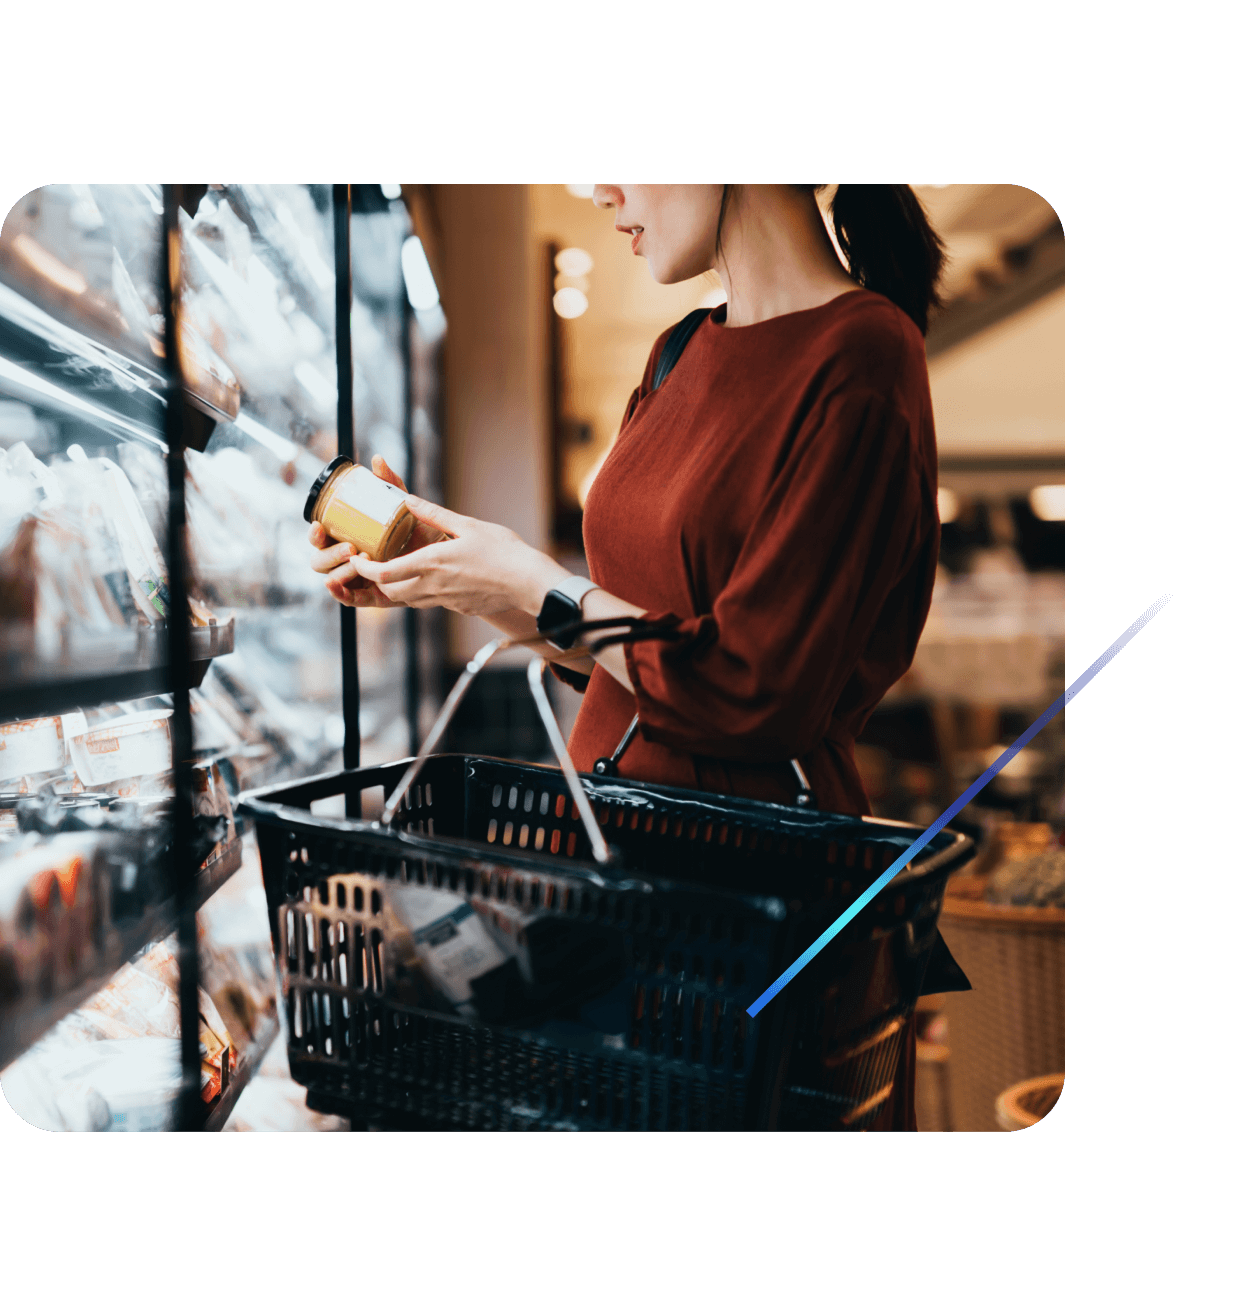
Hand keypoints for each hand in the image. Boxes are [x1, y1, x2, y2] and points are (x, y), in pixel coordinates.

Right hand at [308, 456, 407, 608]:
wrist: (445, 556)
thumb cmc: (419, 531)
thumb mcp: (404, 508)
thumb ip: (391, 485)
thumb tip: (378, 461)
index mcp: (348, 538)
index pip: (321, 537)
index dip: (315, 533)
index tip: (319, 525)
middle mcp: (349, 559)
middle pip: (321, 560)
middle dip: (329, 554)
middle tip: (350, 548)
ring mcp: (359, 579)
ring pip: (334, 578)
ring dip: (340, 570)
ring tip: (357, 561)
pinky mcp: (372, 596)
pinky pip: (351, 599)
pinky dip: (340, 594)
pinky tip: (335, 586)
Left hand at [348, 496, 566, 616]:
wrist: (529, 583)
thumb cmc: (503, 552)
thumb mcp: (467, 525)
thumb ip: (434, 514)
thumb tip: (408, 500)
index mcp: (432, 564)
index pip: (384, 574)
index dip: (364, 570)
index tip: (357, 560)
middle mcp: (434, 586)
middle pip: (391, 592)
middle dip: (378, 582)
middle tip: (375, 565)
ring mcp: (446, 601)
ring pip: (410, 600)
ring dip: (399, 588)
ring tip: (401, 570)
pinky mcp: (459, 608)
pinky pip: (432, 603)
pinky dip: (423, 592)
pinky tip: (435, 579)